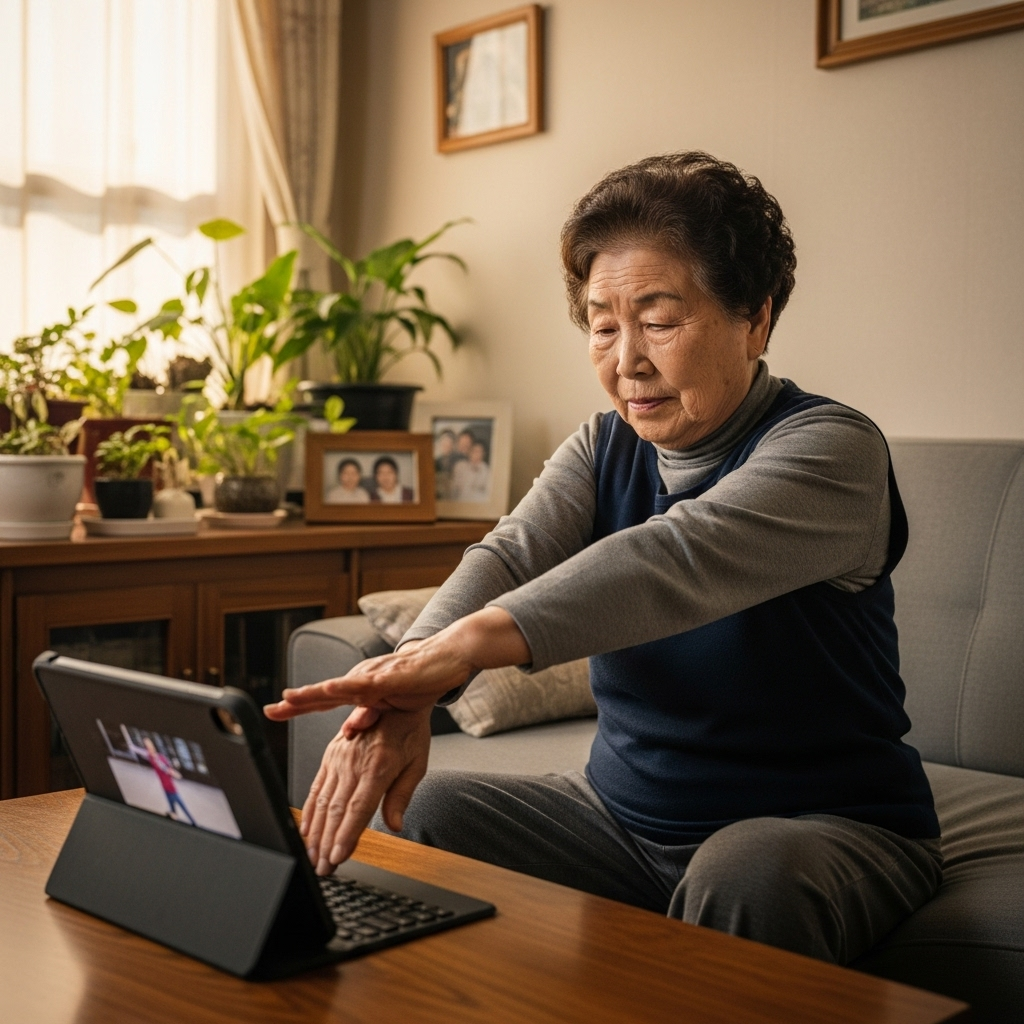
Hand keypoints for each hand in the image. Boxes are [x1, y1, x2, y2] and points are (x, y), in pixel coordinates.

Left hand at [264, 607, 529, 723]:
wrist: (448, 658)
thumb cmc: (419, 683)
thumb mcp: (390, 707)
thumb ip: (368, 717)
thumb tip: (346, 732)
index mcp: (359, 688)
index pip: (322, 700)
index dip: (297, 707)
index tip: (271, 713)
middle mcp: (361, 679)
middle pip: (322, 693)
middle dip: (296, 702)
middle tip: (271, 710)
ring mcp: (374, 676)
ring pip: (339, 687)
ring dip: (314, 693)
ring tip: (291, 699)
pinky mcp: (391, 676)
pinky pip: (367, 683)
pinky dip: (347, 686)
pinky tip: (331, 688)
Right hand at [301, 706, 431, 873]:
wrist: (395, 698)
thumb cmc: (409, 731)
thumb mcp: (417, 762)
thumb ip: (402, 795)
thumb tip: (395, 825)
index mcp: (378, 766)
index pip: (358, 809)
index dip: (345, 836)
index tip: (336, 858)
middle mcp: (354, 763)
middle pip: (335, 811)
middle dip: (326, 844)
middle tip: (322, 870)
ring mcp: (338, 759)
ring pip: (322, 803)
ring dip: (315, 834)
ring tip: (312, 858)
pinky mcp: (329, 756)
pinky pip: (315, 787)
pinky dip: (308, 812)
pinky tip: (306, 830)